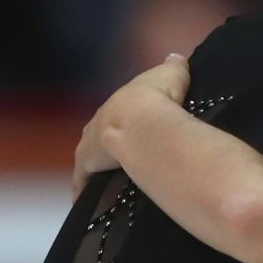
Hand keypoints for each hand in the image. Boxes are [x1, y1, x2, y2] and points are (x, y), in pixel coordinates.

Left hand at [72, 54, 190, 200]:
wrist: (143, 121)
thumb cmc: (159, 98)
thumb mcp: (172, 75)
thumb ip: (173, 68)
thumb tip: (176, 58)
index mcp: (116, 105)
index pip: (114, 116)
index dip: (122, 125)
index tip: (129, 134)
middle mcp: (97, 124)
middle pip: (97, 138)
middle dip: (105, 149)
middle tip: (118, 161)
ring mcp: (90, 147)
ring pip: (89, 162)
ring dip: (97, 171)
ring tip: (110, 185)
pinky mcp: (88, 168)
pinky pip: (86, 183)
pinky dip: (89, 191)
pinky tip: (97, 203)